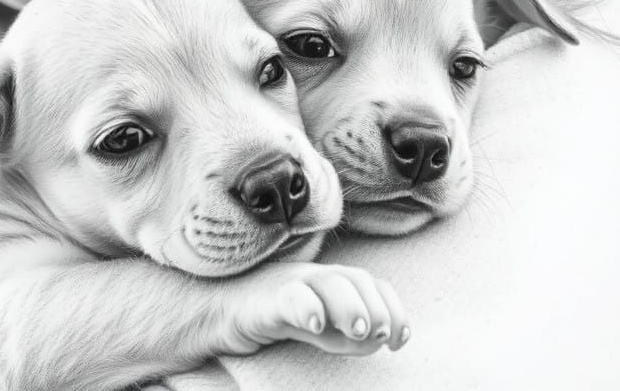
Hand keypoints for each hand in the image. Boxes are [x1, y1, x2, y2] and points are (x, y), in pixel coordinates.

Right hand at [225, 261, 409, 356]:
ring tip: (357, 330)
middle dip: (374, 307)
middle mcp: (314, 277)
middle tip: (378, 335)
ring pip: (327, 281)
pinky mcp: (267, 299)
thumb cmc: (277, 317)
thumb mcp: (320, 330)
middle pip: (354, 279)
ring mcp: (290, 283)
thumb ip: (349, 337)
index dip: (393, 308)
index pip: (371, 284)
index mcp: (332, 282)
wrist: (221, 309)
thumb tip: (377, 339)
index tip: (399, 342)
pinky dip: (307, 307)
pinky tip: (315, 324)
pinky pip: (289, 297)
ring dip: (349, 305)